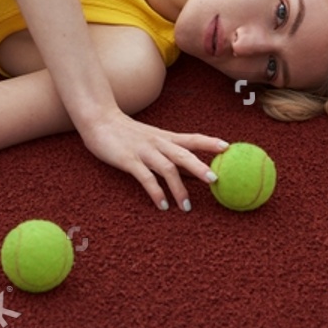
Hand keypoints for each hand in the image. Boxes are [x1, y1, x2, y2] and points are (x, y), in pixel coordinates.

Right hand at [80, 108, 228, 210]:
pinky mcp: (129, 160)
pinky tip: (162, 205)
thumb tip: (193, 171)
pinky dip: (155, 192)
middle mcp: (158, 143)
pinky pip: (145, 178)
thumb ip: (171, 153)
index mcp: (166, 137)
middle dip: (200, 167)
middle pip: (184, 154)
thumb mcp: (153, 140)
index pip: (192, 138)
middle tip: (215, 180)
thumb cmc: (128, 133)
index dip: (210, 142)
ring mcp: (144, 151)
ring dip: (178, 188)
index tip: (228, 148)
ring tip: (186, 207)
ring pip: (167, 168)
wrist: (99, 120)